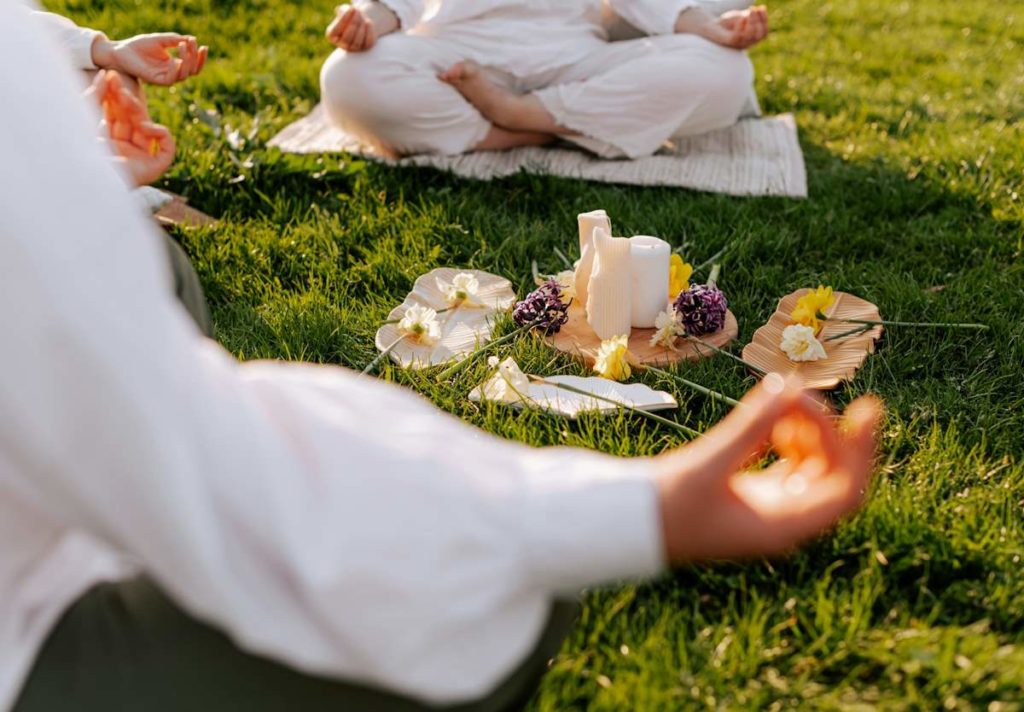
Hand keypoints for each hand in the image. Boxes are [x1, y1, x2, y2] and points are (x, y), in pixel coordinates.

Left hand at [89, 71, 175, 185]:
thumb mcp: (84, 112)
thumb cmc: (77, 146)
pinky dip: (161, 134)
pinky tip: (145, 126)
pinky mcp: (153, 168)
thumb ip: (95, 92)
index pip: (117, 115)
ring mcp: (138, 158)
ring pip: (148, 129)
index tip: (110, 76)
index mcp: (107, 142)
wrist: (82, 173)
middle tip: (117, 80)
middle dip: (126, 99)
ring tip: (125, 98)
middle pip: (132, 120)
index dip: (114, 95)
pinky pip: (166, 148)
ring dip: (139, 111)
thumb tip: (105, 73)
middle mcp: (123, 150)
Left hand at [92, 33, 207, 85]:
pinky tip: (176, 54)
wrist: (121, 51)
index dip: (200, 57)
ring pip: (185, 74)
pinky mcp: (158, 81)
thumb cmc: (139, 46)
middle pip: (193, 71)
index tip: (203, 46)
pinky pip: (173, 78)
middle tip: (192, 42)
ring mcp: (165, 78)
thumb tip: (191, 39)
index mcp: (174, 64)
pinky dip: (177, 67)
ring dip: (187, 60)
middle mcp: (172, 73)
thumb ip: (174, 40)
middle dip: (196, 57)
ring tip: (182, 45)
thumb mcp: (160, 39)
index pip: (194, 65)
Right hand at [326, 3, 398, 51]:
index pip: (335, 31)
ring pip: (357, 42)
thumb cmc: (349, 16)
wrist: (360, 22)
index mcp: (332, 36)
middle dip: (353, 23)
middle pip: (347, 39)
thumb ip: (344, 10)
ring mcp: (354, 48)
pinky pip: (367, 42)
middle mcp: (342, 45)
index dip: (344, 19)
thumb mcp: (344, 11)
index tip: (351, 9)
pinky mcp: (365, 48)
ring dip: (361, 27)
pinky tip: (368, 22)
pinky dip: (369, 32)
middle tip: (358, 11)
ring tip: (363, 16)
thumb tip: (349, 11)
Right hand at [656, 373, 881, 563]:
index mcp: (781, 526)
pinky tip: (767, 415)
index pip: (844, 490)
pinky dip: (785, 436)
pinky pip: (788, 462)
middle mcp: (783, 520)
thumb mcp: (707, 464)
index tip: (866, 409)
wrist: (629, 522)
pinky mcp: (753, 492)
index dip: (861, 450)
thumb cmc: (664, 505)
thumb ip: (750, 426)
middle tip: (803, 393)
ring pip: (812, 465)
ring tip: (777, 402)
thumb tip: (788, 385)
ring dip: (804, 430)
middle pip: (833, 474)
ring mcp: (770, 507)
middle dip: (827, 431)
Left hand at [675, 5, 768, 49]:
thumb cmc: (727, 23)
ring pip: (749, 36)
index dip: (765, 20)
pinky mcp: (727, 42)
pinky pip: (737, 37)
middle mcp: (745, 44)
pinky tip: (742, 18)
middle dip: (759, 20)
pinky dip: (741, 26)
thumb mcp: (742, 18)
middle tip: (753, 8)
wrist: (709, 28)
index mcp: (751, 40)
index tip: (762, 7)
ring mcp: (737, 44)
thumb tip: (761, 9)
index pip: (764, 33)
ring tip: (750, 10)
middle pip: (759, 35)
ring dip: (752, 21)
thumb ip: (751, 16)